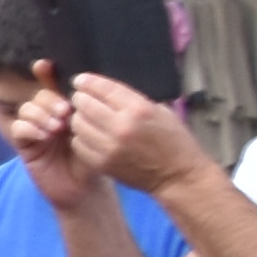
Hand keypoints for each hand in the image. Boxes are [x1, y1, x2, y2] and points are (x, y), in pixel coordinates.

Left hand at [53, 72, 209, 195]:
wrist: (178, 176)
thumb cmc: (174, 141)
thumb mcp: (161, 111)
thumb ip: (133, 100)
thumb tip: (105, 91)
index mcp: (139, 109)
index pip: (103, 88)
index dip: (88, 81)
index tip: (80, 80)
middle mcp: (121, 126)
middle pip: (84, 104)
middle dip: (81, 98)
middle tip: (82, 99)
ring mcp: (110, 147)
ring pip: (78, 124)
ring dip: (79, 118)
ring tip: (86, 118)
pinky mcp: (102, 163)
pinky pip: (78, 144)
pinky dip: (81, 137)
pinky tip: (89, 135)